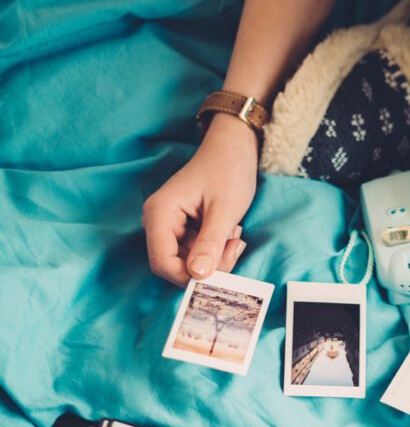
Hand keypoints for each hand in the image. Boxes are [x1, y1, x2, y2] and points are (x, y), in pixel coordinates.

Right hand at [142, 115, 258, 286]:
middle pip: (175, 264)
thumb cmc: (228, 171)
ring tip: (234, 233)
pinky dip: (216, 248)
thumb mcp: (224, 210)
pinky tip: (230, 231)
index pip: (161, 262)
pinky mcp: (184, 228)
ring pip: (189, 261)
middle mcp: (159, 222)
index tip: (217, 277)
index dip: (186, 277)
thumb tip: (198, 276)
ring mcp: (171, 225)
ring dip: (215, 256)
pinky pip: (197, 251)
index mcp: (160, 214)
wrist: (234, 149)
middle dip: (208, 265)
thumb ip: (210, 244)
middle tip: (235, 246)